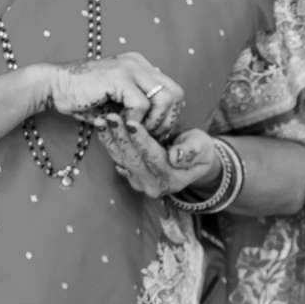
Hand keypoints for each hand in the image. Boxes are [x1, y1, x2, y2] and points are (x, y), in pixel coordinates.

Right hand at [40, 52, 187, 137]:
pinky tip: (122, 124)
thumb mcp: (116, 103)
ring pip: (165, 98)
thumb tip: (162, 129)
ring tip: (137, 130)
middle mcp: (140, 63)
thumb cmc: (82, 99)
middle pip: (176, 93)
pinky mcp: (119, 77)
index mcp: (141, 67)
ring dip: (154, 121)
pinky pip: (142, 104)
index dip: (169, 115)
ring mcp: (131, 67)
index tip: (157, 132)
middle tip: (152, 135)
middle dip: (168, 120)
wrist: (51, 86)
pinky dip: (136, 120)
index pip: (173, 91)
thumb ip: (138, 108)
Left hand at [99, 120, 222, 200]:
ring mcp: (140, 183)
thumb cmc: (200, 149)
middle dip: (121, 138)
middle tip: (111, 117)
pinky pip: (117, 158)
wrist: (194, 159)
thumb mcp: (202, 146)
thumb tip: (176, 157)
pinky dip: (109, 142)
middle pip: (134, 160)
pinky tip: (103, 128)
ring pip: (121, 160)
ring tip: (102, 121)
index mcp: (173, 179)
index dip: (142, 141)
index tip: (132, 123)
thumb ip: (191, 151)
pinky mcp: (131, 176)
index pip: (154, 159)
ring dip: (110, 139)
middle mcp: (154, 186)